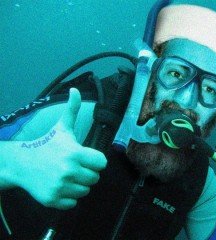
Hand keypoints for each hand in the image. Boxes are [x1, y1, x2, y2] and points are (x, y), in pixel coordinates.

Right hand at [12, 88, 106, 209]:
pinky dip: (69, 196)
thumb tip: (75, 89)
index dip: (95, 160)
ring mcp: (60, 187)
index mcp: (75, 153)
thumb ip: (72, 109)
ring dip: (79, 184)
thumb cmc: (47, 144)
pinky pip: (73, 202)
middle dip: (87, 172)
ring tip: (66, 175)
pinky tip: (60, 185)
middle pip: (95, 178)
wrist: (22, 163)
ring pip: (85, 191)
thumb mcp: (62, 127)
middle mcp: (69, 171)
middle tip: (74, 166)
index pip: (102, 163)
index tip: (85, 158)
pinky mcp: (53, 199)